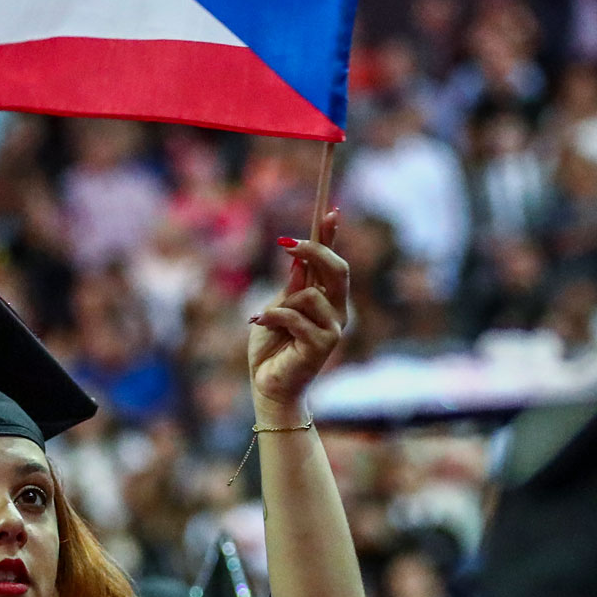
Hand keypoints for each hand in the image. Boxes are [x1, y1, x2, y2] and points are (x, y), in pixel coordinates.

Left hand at [249, 214, 349, 421]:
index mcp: (326, 299)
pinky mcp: (323, 345)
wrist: (268, 385)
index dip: (332, 237)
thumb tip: (298, 259)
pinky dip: (272, 317)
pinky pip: (295, 316)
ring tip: (264, 318)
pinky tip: (258, 323)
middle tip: (285, 243)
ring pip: (311, 294)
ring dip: (282, 303)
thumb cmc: (271, 347)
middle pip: (337, 270)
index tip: (331, 211)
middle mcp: (336, 311)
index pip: (333, 262)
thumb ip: (291, 287)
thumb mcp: (277, 307)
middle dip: (314, 251)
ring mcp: (333, 329)